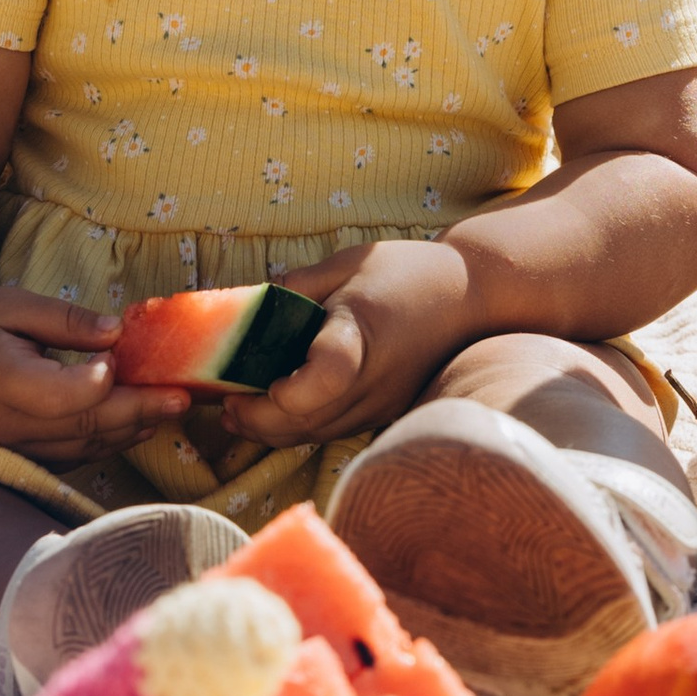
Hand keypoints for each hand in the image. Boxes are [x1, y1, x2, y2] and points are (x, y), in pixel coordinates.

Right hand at [0, 284, 196, 467]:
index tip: (120, 362)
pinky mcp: (19, 455)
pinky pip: (71, 456)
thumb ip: (65, 320)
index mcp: (0, 379)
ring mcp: (12, 446)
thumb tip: (116, 334)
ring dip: (130, 430)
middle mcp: (6, 423)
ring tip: (173, 409)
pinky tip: (139, 425)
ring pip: (82, 446)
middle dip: (137, 410)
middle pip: (81, 425)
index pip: (57, 393)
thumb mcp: (11, 303)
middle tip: (183, 396)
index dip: (95, 383)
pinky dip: (108, 442)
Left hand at [217, 240, 475, 447]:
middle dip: (257, 420)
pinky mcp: (385, 413)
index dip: (286, 390)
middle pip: (308, 420)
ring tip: (239, 413)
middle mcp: (374, 379)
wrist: (472, 297)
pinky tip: (278, 411)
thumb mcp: (350, 261)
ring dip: (273, 430)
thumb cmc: (408, 272)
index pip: (326, 376)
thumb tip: (250, 305)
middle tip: (224, 404)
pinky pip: (333, 430)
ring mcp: (382, 403)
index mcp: (362, 332)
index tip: (260, 383)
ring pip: (316, 434)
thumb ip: (298, 284)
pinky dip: (300, 427)